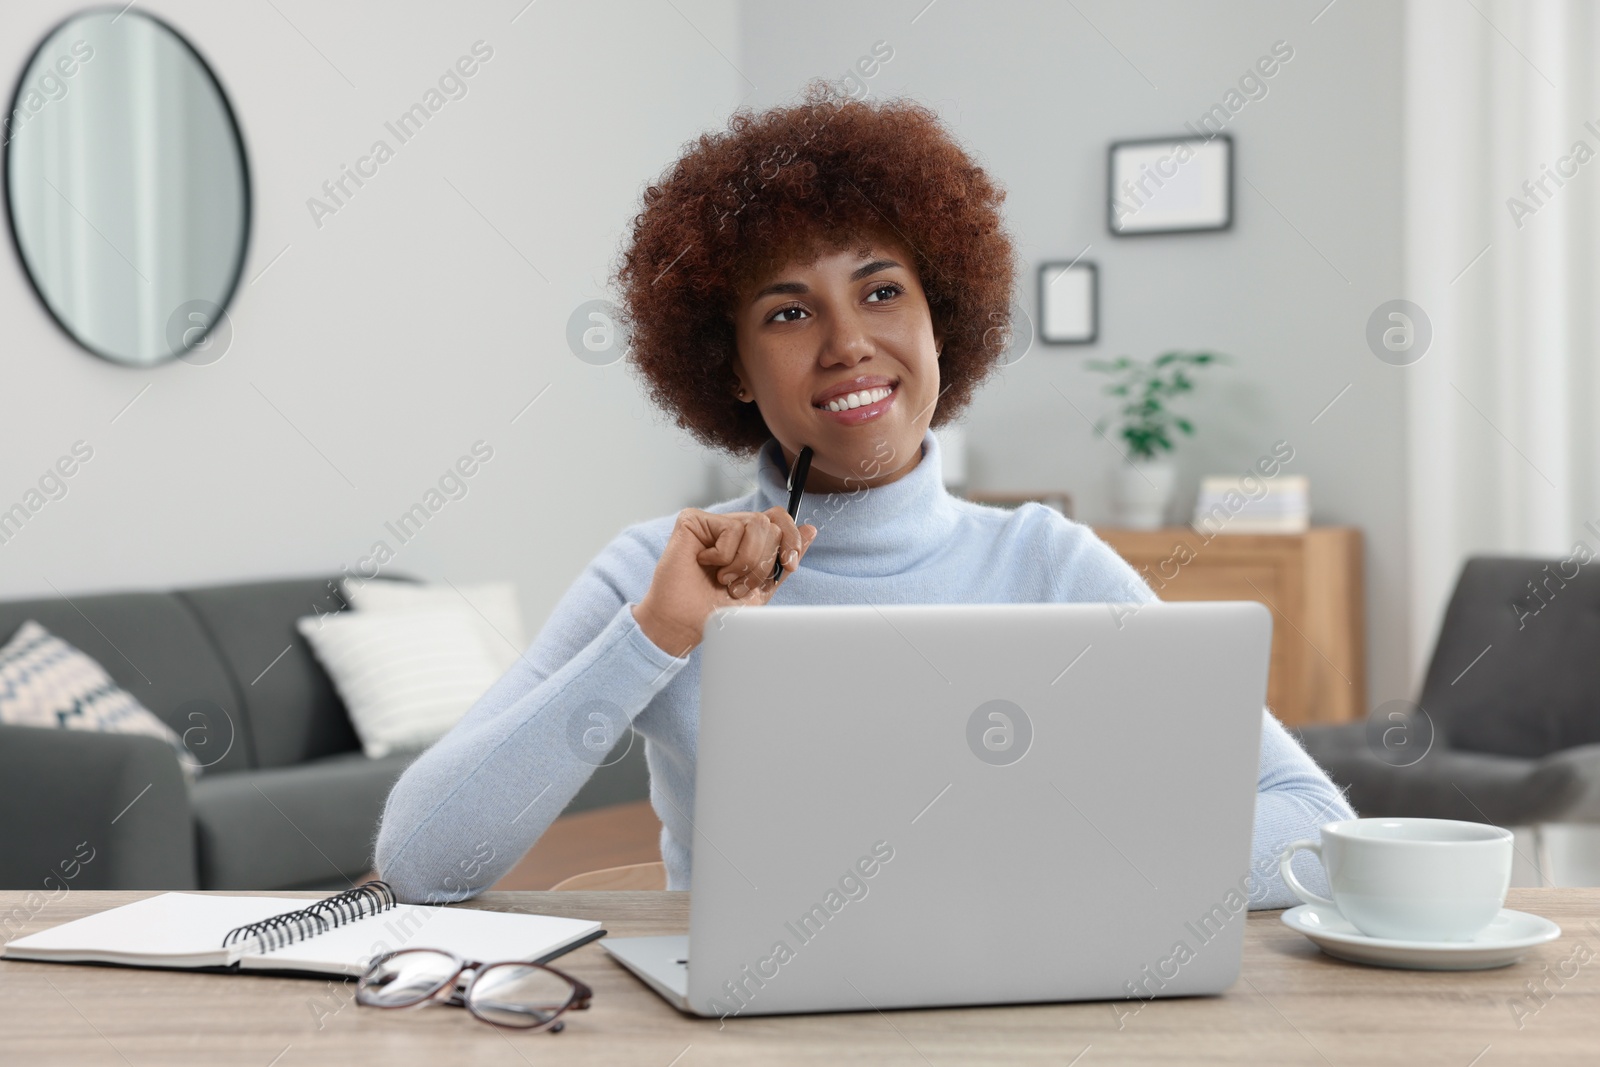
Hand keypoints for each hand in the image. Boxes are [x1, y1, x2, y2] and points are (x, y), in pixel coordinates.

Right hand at [632, 507, 817, 655]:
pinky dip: (723, 555)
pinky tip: (704, 564)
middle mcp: (733, 527)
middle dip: (763, 562)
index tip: (789, 565)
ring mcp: (713, 523)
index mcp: (750, 541)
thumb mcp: (762, 587)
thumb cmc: (717, 608)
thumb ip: (784, 558)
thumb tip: (811, 529)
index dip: (792, 539)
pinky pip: (730, 528)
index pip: (781, 520)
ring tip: (725, 579)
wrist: (686, 622)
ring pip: (756, 524)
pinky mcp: (694, 521)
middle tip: (740, 585)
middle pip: (771, 525)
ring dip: (745, 561)